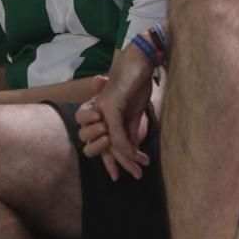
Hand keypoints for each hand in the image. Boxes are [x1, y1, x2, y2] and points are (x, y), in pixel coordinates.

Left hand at [75, 44, 153, 180]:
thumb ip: (130, 129)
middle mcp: (97, 114)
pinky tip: (136, 155)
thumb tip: (132, 148)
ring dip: (126, 158)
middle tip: (135, 172)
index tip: (117, 177)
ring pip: (108, 144)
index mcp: (102, 116)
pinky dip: (126, 147)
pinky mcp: (110, 107)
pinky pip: (116, 134)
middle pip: (100, 147)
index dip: (108, 162)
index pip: (100, 144)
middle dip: (118, 162)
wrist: (140, 61)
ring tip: (140, 165)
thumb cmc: (136, 82)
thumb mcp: (134, 111)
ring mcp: (102, 111)